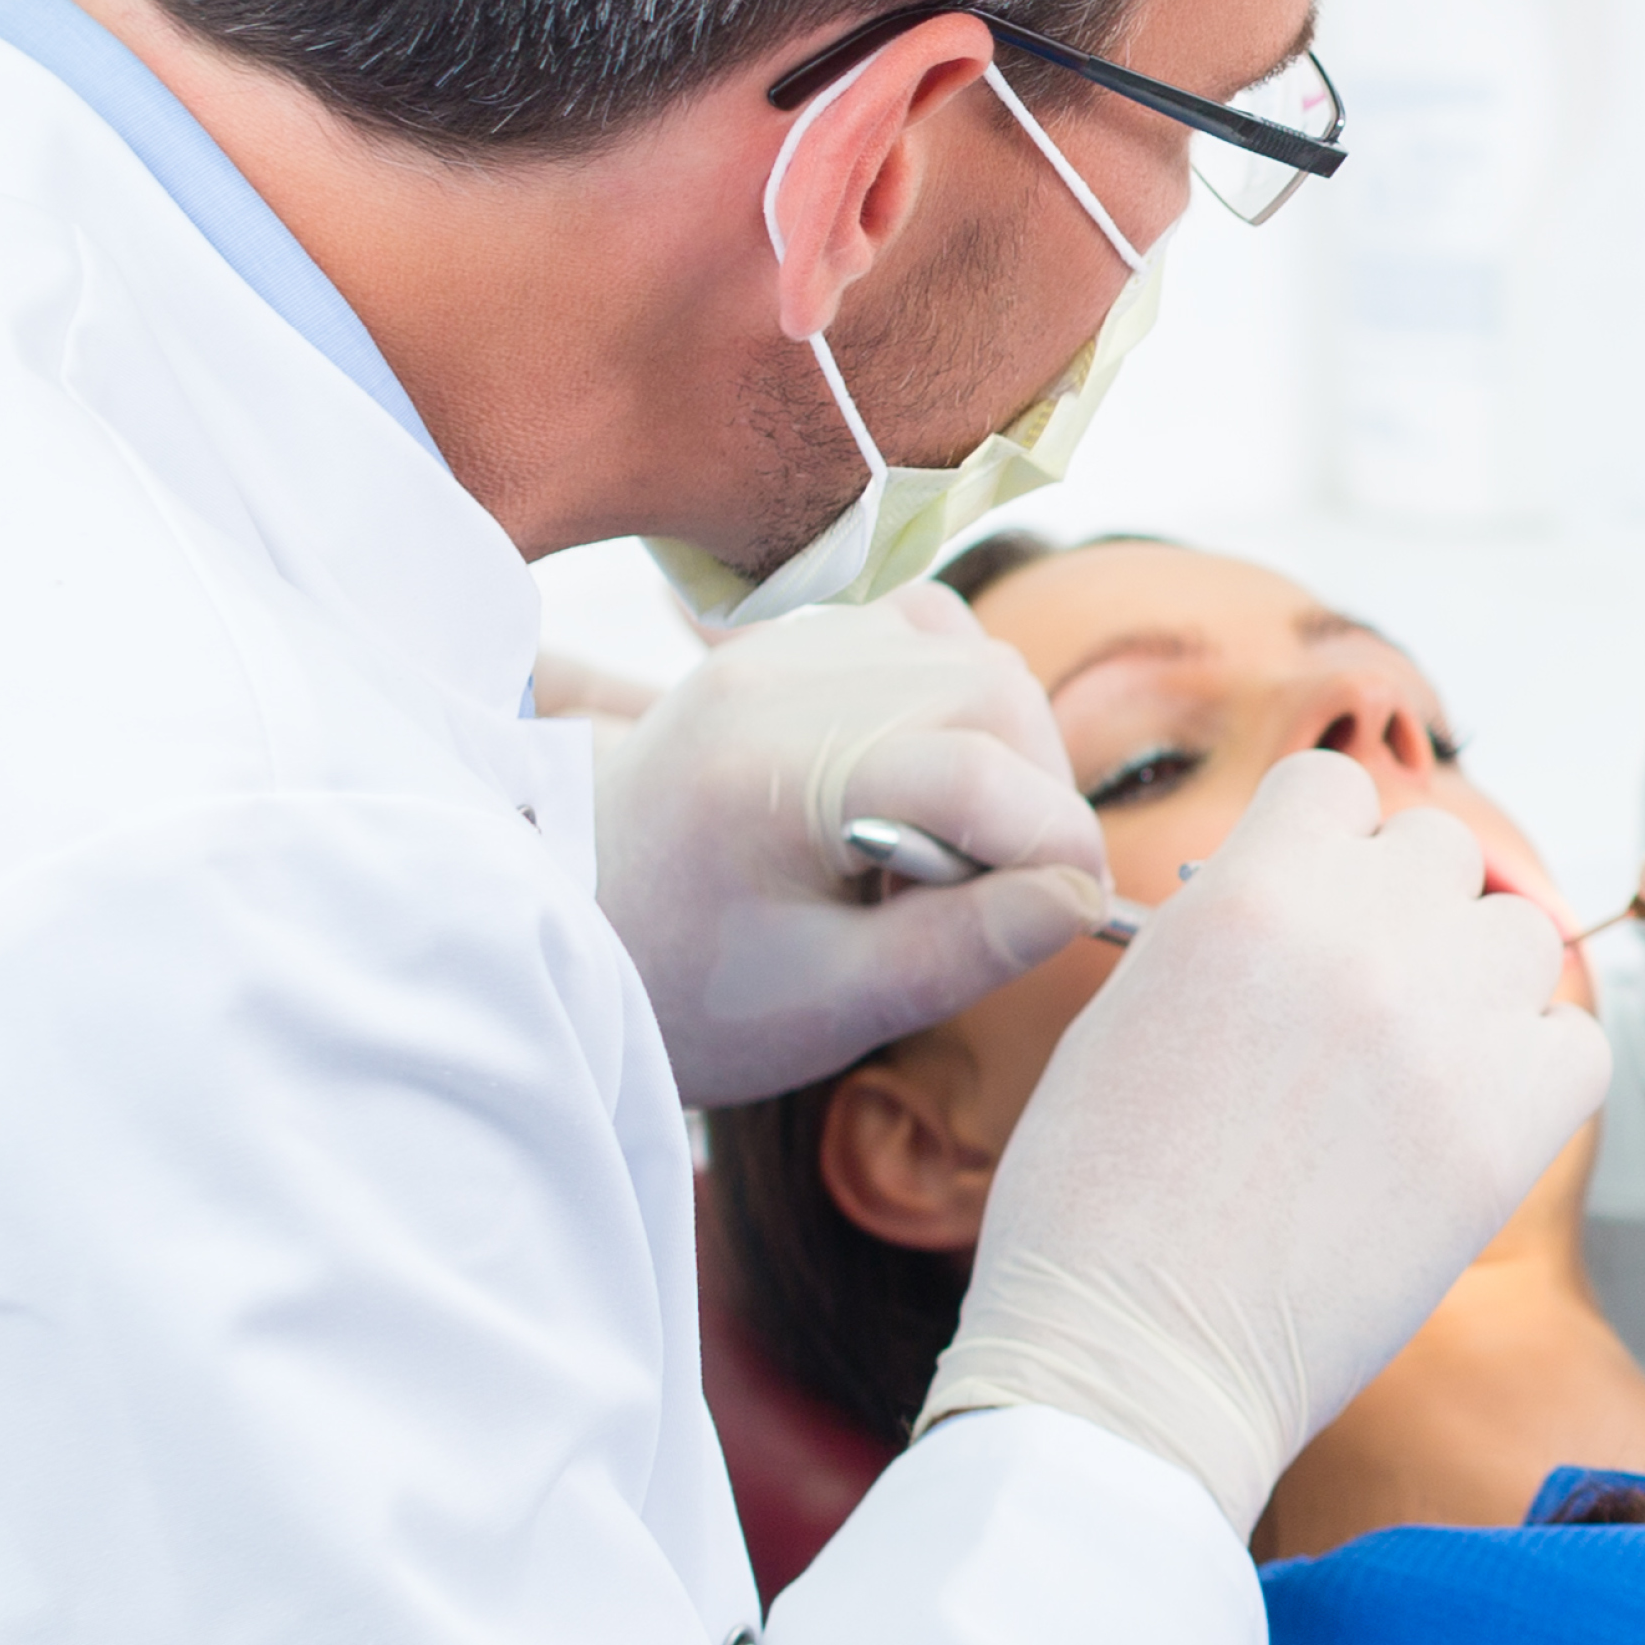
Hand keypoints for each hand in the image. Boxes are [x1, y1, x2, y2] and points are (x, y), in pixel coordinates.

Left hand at [589, 585, 1112, 1103]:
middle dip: (1038, 790)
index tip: (1081, 914)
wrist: (563, 928)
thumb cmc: (684, 986)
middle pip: (989, 688)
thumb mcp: (825, 1006)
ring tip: (957, 848)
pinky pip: (926, 638)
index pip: (971, 771)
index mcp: (769, 769)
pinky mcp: (791, 644)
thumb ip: (963, 948)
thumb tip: (1081, 897)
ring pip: (969, 653)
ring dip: (1005, 749)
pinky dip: (961, 708)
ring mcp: (781, 646)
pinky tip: (927, 788)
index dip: (1057, 842)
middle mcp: (775, 676)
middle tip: (1017, 889)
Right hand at [923, 750, 1606, 1528]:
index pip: (1338, 788)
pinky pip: (1574, 1046)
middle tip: (1359, 1000)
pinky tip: (1468, 1120)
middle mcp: (1364, 933)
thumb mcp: (1128, 1012)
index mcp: (1253, 890)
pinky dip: (1535, 1074)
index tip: (1312, 906)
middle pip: (1439, 852)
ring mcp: (1449, 1024)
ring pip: (1520, 936)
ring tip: (1412, 1065)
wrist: (1138, 1356)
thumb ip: (1226, 926)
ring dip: (1477, 982)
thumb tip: (1296, 892)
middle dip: (1404, 910)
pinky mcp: (1511, 1123)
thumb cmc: (1100, 1202)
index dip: (1325, 847)